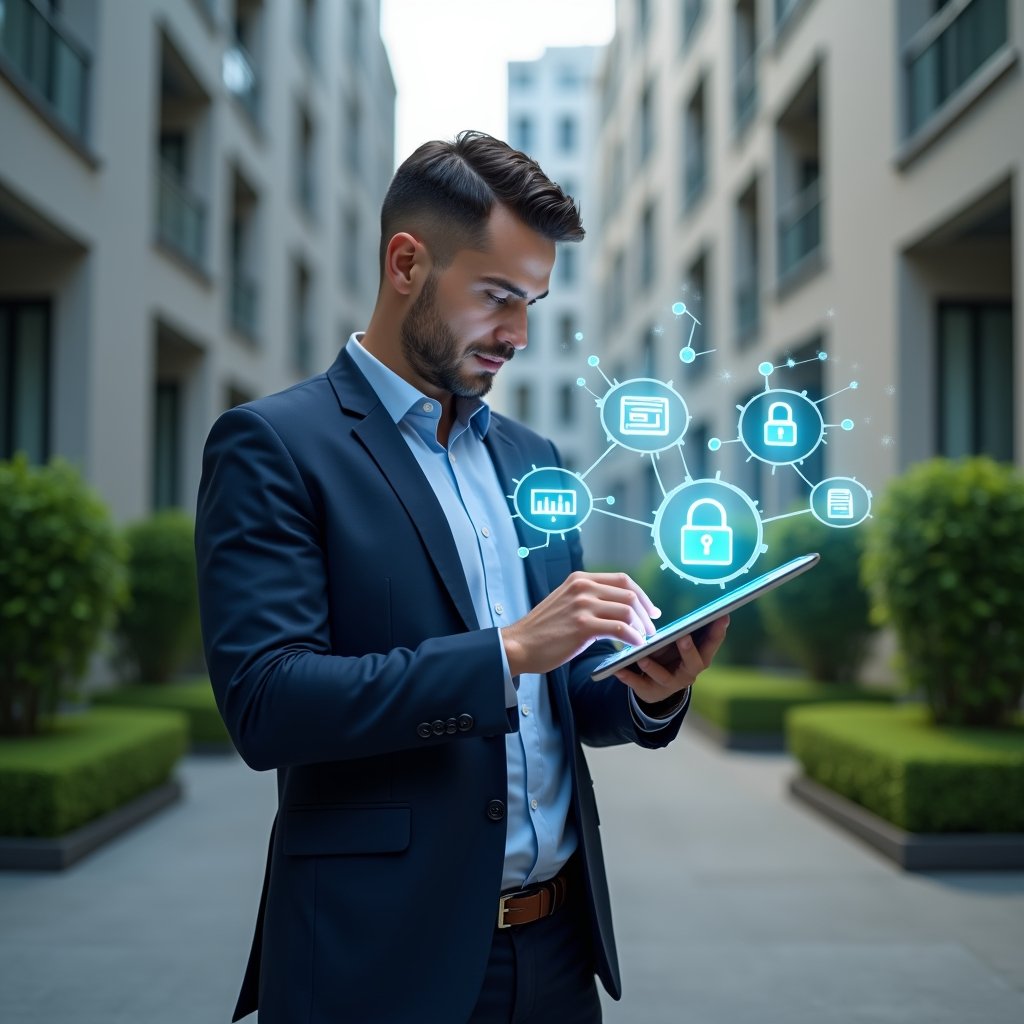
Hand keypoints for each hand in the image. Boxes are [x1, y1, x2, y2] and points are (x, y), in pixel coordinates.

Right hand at [501, 571, 660, 676]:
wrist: (520, 645)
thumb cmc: (543, 630)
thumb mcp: (567, 603)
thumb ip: (590, 600)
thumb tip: (620, 611)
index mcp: (580, 579)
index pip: (623, 579)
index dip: (643, 595)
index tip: (651, 610)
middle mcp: (582, 587)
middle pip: (629, 593)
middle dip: (646, 613)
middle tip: (651, 629)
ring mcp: (582, 605)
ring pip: (627, 610)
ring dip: (641, 627)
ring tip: (643, 639)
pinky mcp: (583, 625)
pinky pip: (620, 629)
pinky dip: (633, 638)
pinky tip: (635, 646)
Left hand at [614, 615, 729, 706]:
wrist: (654, 685)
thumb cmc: (670, 655)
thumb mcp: (678, 642)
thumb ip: (686, 629)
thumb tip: (697, 606)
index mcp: (699, 656)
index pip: (712, 643)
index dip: (718, 631)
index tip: (722, 616)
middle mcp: (689, 672)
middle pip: (694, 663)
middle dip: (689, 650)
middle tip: (683, 637)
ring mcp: (670, 685)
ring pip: (665, 677)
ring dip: (654, 667)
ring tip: (642, 658)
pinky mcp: (651, 692)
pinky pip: (639, 685)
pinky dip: (629, 677)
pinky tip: (618, 669)